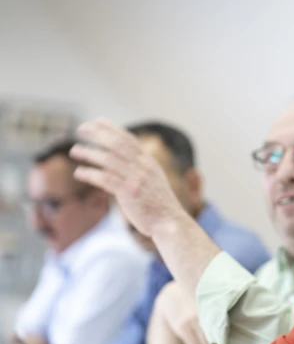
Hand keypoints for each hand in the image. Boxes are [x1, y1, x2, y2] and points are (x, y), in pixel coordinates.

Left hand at [69, 118, 187, 237]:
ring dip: (89, 153)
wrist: (169, 222)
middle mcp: (143, 166)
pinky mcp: (128, 192)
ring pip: (108, 159)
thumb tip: (121, 158)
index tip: (96, 121)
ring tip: (74, 151)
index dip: (110, 127)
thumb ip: (139, 167)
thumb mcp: (153, 179)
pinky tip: (79, 172)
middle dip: (97, 133)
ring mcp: (136, 179)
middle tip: (80, 129)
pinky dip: (90, 174)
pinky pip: (105, 179)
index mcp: (148, 161)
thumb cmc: (159, 203)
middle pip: (116, 143)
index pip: (128, 138)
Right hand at [156, 281, 228, 343]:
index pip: (223, 329)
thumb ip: (226, 310)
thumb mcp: (214, 299)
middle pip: (214, 340)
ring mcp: (189, 322)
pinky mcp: (181, 328)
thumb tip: (246, 321)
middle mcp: (201, 314)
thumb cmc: (202, 296)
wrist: (173, 293)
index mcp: (213, 306)